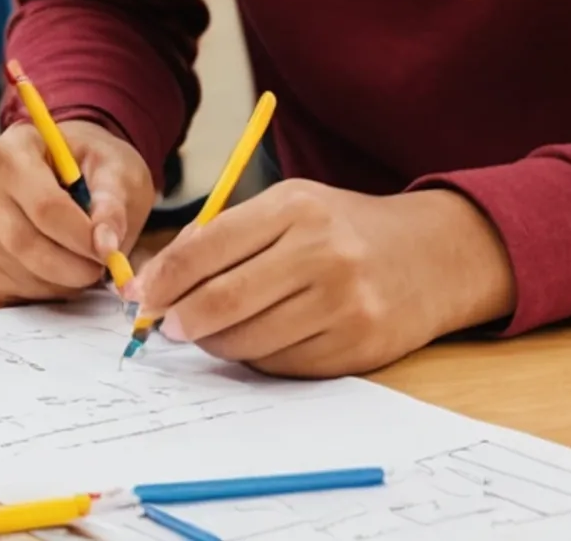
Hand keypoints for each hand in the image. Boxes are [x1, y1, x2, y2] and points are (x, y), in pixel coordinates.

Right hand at [0, 119, 154, 301]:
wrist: (69, 170)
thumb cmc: (92, 167)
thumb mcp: (117, 173)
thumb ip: (112, 206)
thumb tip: (106, 245)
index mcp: (14, 150)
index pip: (43, 205)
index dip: (79, 237)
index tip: (108, 253)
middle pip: (20, 241)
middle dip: (68, 267)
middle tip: (99, 270)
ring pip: (11, 268)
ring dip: (54, 282)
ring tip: (81, 268)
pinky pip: (0, 284)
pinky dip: (35, 291)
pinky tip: (57, 275)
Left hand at [128, 182, 515, 377]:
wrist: (433, 255)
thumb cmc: (343, 228)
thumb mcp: (289, 206)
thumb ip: (226, 234)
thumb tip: (159, 277)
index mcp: (295, 208)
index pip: (206, 248)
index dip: (162, 278)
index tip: (137, 297)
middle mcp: (323, 254)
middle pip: (223, 300)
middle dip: (180, 319)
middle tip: (163, 326)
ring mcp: (345, 304)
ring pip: (251, 339)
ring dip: (215, 343)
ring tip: (207, 332)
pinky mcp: (359, 346)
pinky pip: (284, 364)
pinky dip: (257, 357)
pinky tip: (256, 341)